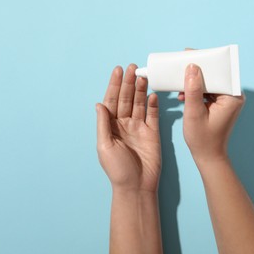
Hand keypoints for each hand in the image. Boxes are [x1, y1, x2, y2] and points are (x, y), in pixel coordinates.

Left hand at [96, 64, 160, 192]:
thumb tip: (99, 104)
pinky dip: (153, 105)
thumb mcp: (104, 146)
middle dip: (128, 83)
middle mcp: (124, 124)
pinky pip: (153, 115)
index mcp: (111, 126)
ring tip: (143, 76)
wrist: (137, 186)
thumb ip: (103, 124)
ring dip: (141, 90)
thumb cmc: (117, 169)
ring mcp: (139, 127)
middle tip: (133, 67)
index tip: (118, 70)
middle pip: (126, 99)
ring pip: (139, 104)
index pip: (111, 101)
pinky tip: (153, 94)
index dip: (114, 85)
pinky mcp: (152, 133)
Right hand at [178, 64, 244, 162]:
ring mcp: (227, 100)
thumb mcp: (194, 113)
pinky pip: (207, 91)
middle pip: (214, 75)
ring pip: (209, 82)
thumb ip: (193, 90)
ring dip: (193, 82)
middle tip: (180, 66)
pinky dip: (195, 91)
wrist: (207, 156)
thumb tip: (191, 67)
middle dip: (196, 71)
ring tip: (179, 85)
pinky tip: (183, 95)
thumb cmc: (202, 138)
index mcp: (232, 96)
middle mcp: (233, 95)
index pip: (219, 71)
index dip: (204, 61)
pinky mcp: (220, 104)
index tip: (187, 54)